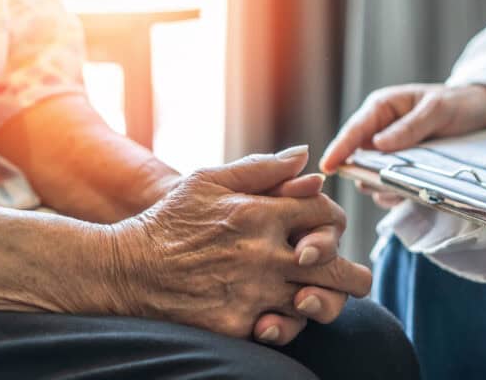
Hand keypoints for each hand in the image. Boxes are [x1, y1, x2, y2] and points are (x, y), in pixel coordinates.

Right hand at [106, 147, 371, 344]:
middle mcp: (264, 254)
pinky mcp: (238, 324)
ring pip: (316, 304)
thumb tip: (305, 156)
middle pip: (336, 268)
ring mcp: (253, 292)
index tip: (328, 229)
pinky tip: (282, 317)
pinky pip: (284, 330)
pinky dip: (289, 326)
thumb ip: (262, 168)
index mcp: (261, 214)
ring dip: (324, 302)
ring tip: (319, 298)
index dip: (335, 221)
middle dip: (355, 276)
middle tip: (357, 280)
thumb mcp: (210, 179)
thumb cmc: (171, 220)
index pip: (325, 215)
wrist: (128, 269)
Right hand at [319, 83, 485, 207]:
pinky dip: (394, 194)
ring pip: (370, 176)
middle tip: (382, 184)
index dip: (339, 149)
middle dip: (365, 174)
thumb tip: (379, 145)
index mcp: (382, 109)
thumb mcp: (438, 110)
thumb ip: (410, 127)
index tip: (327, 167)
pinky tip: (409, 193)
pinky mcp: (400, 169)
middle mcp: (380, 131)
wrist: (483, 113)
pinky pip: (387, 187)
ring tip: (403, 189)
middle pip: (357, 158)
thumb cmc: (459, 103)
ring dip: (382, 186)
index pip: (354, 130)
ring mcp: (389, 153)